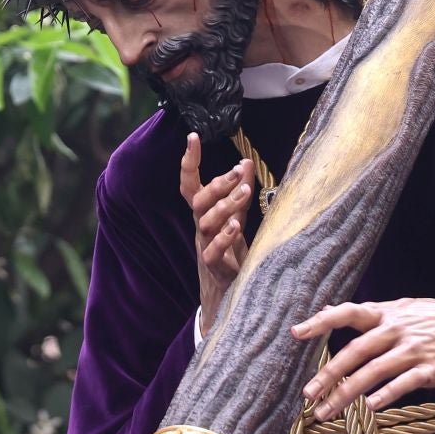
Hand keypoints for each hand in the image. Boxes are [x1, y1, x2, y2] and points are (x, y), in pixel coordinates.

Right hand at [180, 133, 253, 336]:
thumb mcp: (237, 218)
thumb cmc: (231, 252)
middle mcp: (200, 227)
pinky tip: (236, 226)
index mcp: (203, 213)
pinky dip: (224, 237)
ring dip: (224, 205)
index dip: (189, 161)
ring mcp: (204, 247)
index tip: (192, 137)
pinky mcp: (214, 267)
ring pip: (205, 222)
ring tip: (243, 192)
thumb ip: (239, 193)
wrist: (228, 296)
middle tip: (236, 170)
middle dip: (216, 183)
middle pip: (198, 200)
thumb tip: (245, 162)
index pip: (190, 184)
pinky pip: (212, 251)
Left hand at [291, 298, 434, 420]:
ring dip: (347, 393)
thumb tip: (326, 308)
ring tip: (326, 412)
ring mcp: (414, 350)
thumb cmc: (434, 319)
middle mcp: (395, 330)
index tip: (296, 333)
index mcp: (385, 314)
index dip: (321, 321)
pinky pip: (405, 383)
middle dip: (328, 374)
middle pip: (355, 351)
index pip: (347, 313)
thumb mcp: (400, 308)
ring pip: (374, 372)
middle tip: (306, 394)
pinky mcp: (432, 370)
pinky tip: (370, 408)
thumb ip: (366, 314)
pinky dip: (387, 394)